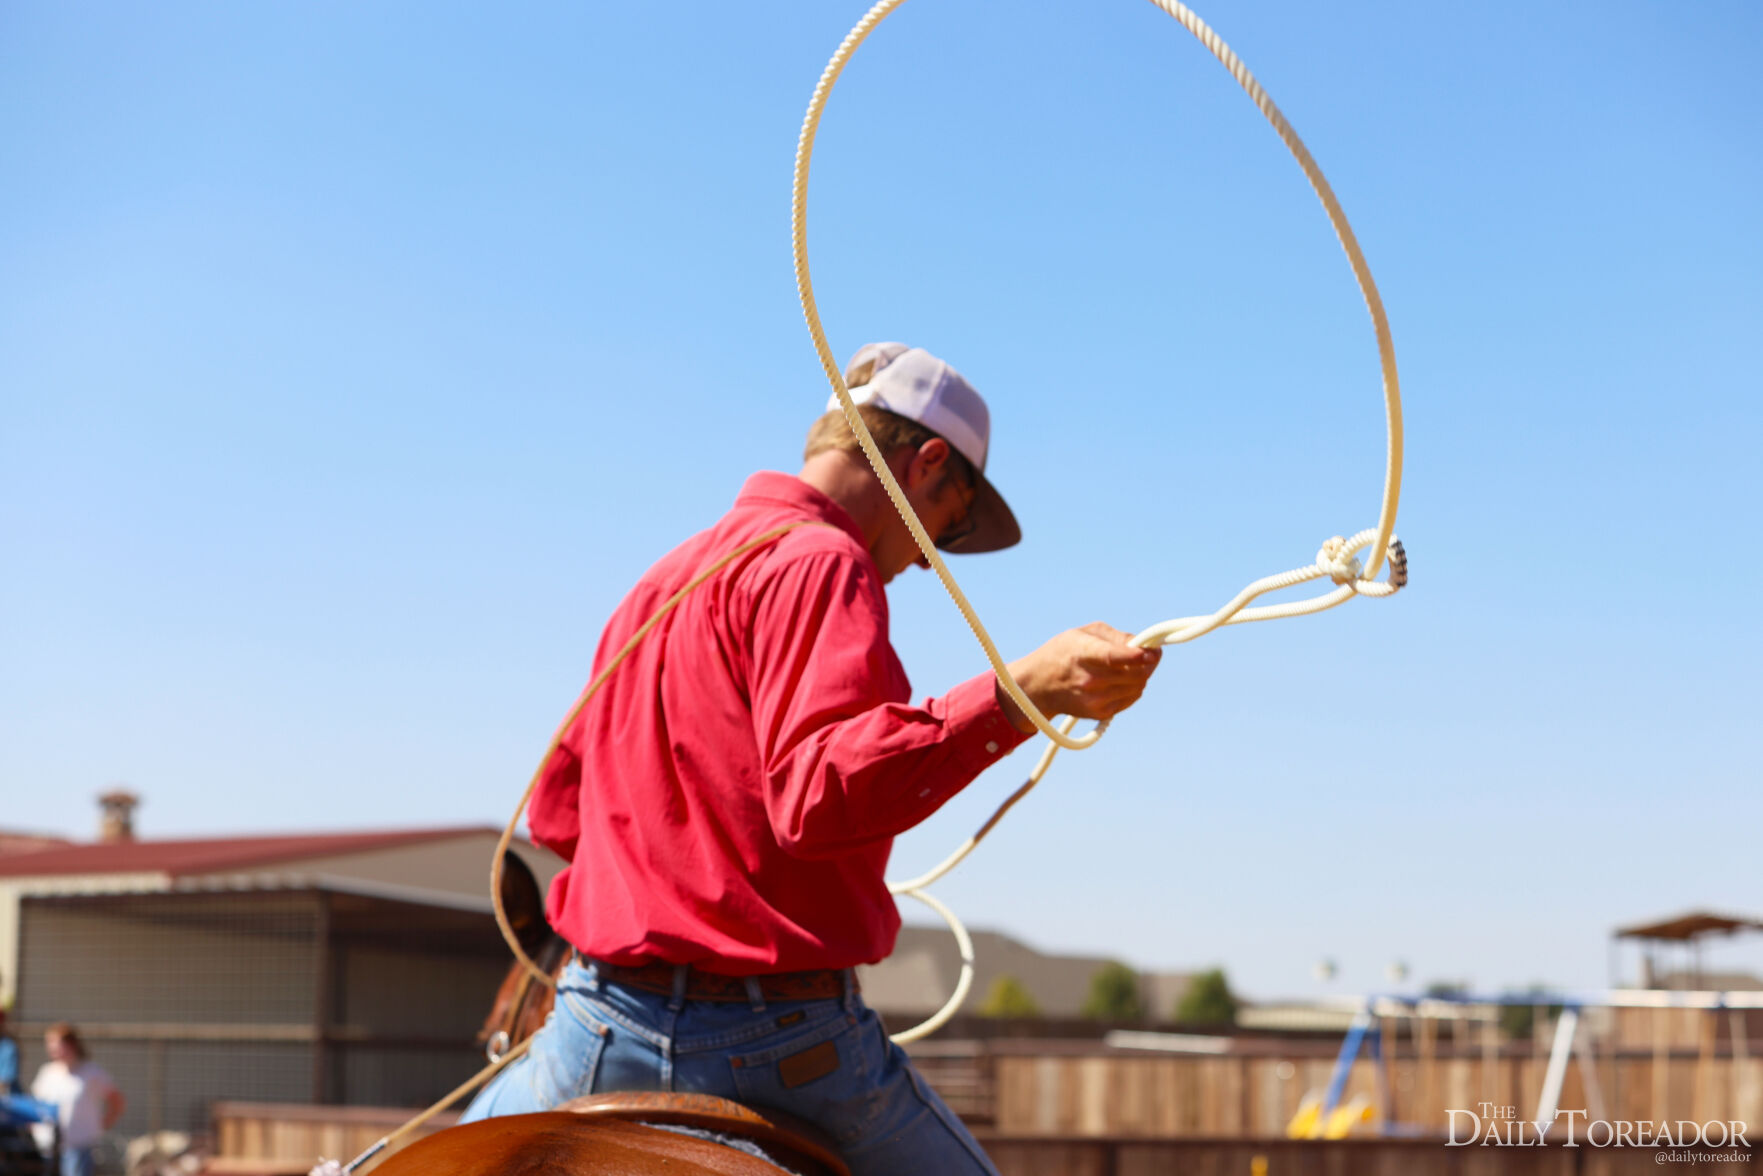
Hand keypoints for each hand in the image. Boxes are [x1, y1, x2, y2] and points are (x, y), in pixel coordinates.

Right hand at [996, 622, 1160, 733]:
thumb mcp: (1083, 633)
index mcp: (1082, 654)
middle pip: (1135, 674)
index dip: (1137, 656)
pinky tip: (1122, 678)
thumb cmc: (1063, 653)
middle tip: (1150, 653)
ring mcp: (1095, 700)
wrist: (1038, 687)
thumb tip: (1144, 645)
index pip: (1113, 657)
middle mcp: (1089, 680)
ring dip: (1142, 674)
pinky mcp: (1100, 713)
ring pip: (1138, 686)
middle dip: (1149, 662)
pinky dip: (1134, 686)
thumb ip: (1115, 637)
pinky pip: (1132, 697)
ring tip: (1132, 665)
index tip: (1154, 652)